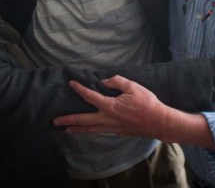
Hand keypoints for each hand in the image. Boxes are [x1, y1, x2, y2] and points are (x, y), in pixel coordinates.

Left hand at [53, 76, 171, 138]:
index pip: (90, 97)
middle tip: (55, 121)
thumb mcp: (133, 87)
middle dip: (68, 120)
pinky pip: (99, 131)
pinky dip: (90, 130)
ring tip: (66, 130)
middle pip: (83, 120)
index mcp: (110, 106)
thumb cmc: (147, 103)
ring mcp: (112, 127)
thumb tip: (104, 82)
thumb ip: (117, 82)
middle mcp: (107, 119)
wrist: (159, 122)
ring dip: (77, 129)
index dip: (79, 89)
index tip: (71, 84)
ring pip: (90, 129)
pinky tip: (88, 129)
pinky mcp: (117, 132)